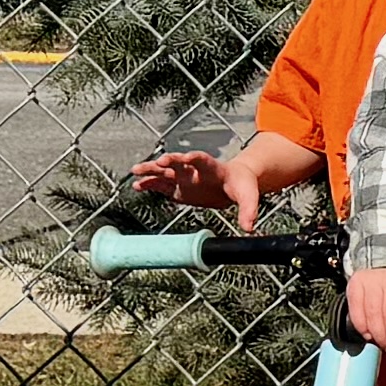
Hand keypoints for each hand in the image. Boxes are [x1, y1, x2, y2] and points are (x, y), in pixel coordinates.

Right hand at [136, 146, 268, 232]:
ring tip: (136, 171)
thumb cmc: (241, 185)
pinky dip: (150, 184)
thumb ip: (249, 210)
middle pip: (179, 162)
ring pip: (165, 171)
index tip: (187, 157)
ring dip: (151, 170)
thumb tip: (249, 228)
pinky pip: (161, 184)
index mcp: (213, 167)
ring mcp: (184, 177)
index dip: (194, 158)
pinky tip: (137, 185)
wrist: (235, 182)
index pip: (202, 160)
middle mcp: (194, 170)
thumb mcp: (249, 196)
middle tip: (158, 162)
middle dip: (168, 161)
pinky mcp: (178, 187)